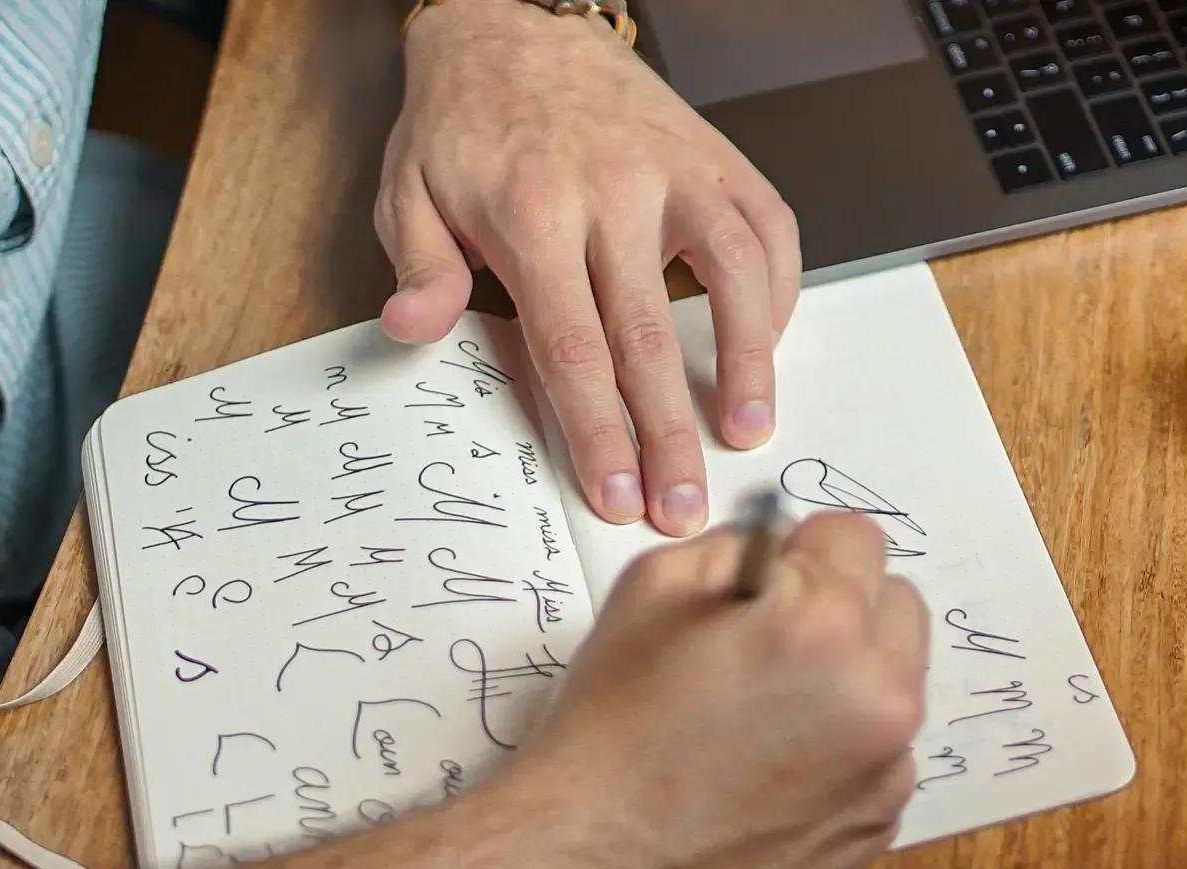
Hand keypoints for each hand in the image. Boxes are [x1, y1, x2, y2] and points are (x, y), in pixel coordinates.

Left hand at [378, 0, 801, 536]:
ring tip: (747, 432)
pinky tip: (765, 346)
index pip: (574, 347)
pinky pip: (768, 227)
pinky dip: (778, 291)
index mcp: (532, 213)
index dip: (599, 432)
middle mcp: (613, 191)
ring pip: (737, 276)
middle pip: (653, 336)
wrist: (511, 27)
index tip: (616, 494)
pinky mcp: (714, 154)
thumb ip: (420, 267)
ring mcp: (675, 169)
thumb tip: (415, 329)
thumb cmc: (460, 124)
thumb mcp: (407, 191)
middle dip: (670, 435)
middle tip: (683, 504)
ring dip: (749, 365)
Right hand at [499, 513, 928, 868]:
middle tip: (766, 636)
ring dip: (843, 676)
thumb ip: (732, 547)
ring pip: (891, 683)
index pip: (858, 537)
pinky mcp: (877, 825)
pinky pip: (877, 752)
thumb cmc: (612, 733)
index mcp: (823, 627)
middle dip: (839, 606)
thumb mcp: (649, 592)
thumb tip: (778, 550)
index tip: (768, 577)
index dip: (803, 550)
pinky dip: (836, 743)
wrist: (597, 858)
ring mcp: (885, 772)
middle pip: (896, 605)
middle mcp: (877, 699)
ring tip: (757, 709)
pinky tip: (763, 762)